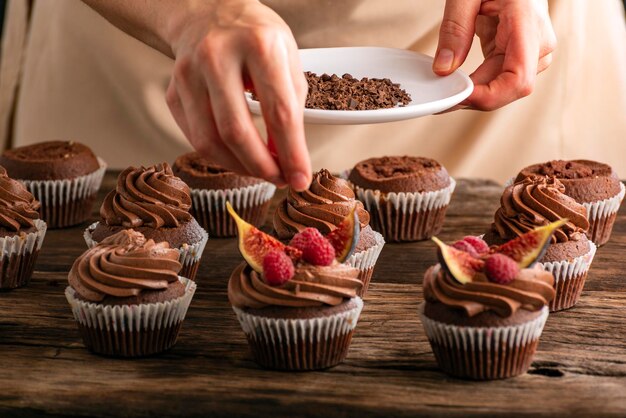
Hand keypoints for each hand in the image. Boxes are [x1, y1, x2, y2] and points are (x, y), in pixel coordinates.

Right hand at [165, 0, 310, 189]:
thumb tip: (288, 156)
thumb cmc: (256, 36)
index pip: (278, 111)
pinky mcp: (173, 91)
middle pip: (236, 131)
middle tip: (279, 180)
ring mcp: (188, 74)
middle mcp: (216, 56)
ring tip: (260, 170)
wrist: (207, 11)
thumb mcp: (287, 56)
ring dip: (239, 167)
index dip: (291, 153)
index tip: (300, 179)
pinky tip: (238, 156)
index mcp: (258, 44)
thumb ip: (291, 104)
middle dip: (261, 167)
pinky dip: (220, 156)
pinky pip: (194, 137)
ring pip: (209, 141)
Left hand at [433, 0, 556, 110]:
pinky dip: (478, 84)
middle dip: (473, 98)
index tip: (458, 97)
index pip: (519, 80)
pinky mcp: (521, 54)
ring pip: (503, 88)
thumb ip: (455, 29)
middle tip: (440, 98)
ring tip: (446, 88)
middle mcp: (538, 43)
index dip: (489, 97)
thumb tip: (443, 70)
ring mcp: (533, 51)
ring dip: (475, 93)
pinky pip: (500, 79)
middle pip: (507, 89)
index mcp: (528, 24)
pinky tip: (457, 82)